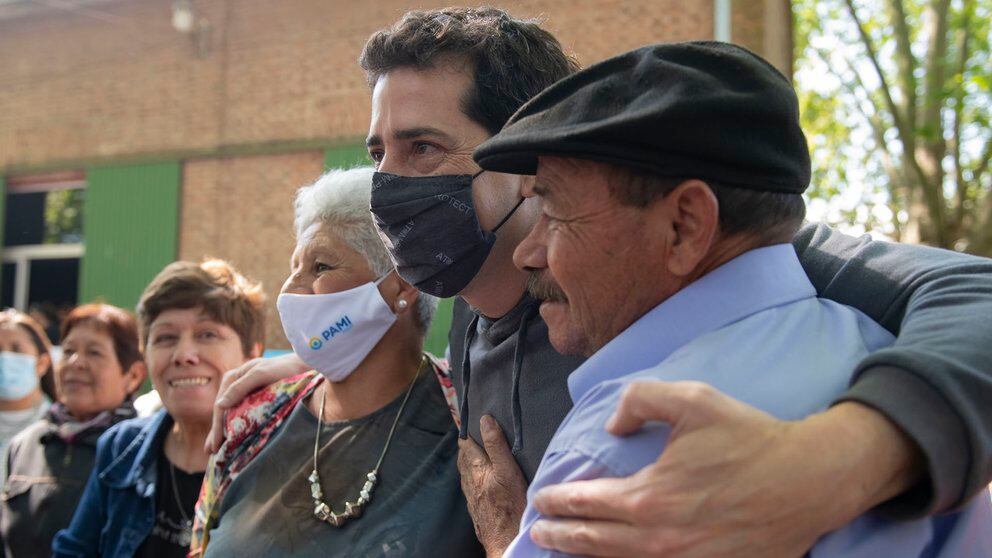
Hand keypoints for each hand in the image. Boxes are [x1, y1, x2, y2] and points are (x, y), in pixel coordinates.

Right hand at [204, 353, 307, 452]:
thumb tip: (219, 405)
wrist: (304, 365)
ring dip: (222, 432)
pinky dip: (234, 427)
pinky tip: (230, 438)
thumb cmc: (284, 368)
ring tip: (214, 451)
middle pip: (223, 412)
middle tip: (210, 452)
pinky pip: (240, 415)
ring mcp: (245, 393)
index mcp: (233, 378)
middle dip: (216, 432)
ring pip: (229, 415)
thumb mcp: (261, 374)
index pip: (220, 406)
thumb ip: (240, 387)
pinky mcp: (255, 399)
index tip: (216, 444)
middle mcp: (236, 385)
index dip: (217, 426)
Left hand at [457, 415, 527, 556]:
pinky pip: (472, 488)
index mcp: (476, 470)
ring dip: (470, 462)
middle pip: (464, 459)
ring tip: (475, 453)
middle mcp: (471, 483)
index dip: (468, 432)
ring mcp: (473, 498)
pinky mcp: (479, 510)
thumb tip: (485, 421)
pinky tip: (482, 482)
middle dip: (467, 446)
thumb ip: (496, 445)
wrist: (506, 542)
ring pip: (467, 474)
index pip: (466, 445)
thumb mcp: (507, 471)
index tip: (471, 421)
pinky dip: (475, 478)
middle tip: (472, 435)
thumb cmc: (510, 508)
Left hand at [530, 381, 921, 556]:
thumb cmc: (749, 438)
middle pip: (594, 544)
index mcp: (649, 499)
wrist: (811, 480)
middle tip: (539, 532)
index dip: (558, 502)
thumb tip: (612, 425)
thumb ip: (640, 400)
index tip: (541, 500)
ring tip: (568, 550)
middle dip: (561, 537)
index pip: (586, 504)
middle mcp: (659, 541)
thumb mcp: (692, 400)